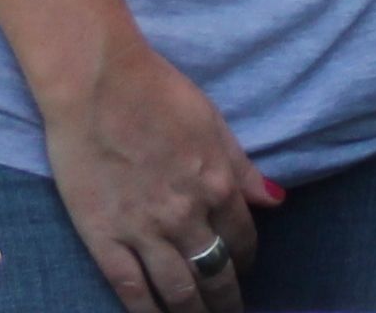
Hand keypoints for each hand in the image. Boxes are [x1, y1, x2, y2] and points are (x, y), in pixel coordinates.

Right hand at [35, 35, 275, 312]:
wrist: (99, 85)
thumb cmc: (158, 94)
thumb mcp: (214, 123)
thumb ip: (243, 169)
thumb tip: (276, 199)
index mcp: (217, 184)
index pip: (241, 238)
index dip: (245, 259)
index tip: (244, 269)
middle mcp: (186, 214)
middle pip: (214, 271)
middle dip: (226, 298)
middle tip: (230, 312)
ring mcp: (144, 230)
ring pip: (177, 288)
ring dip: (193, 311)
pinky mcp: (104, 237)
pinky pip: (129, 287)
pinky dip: (146, 310)